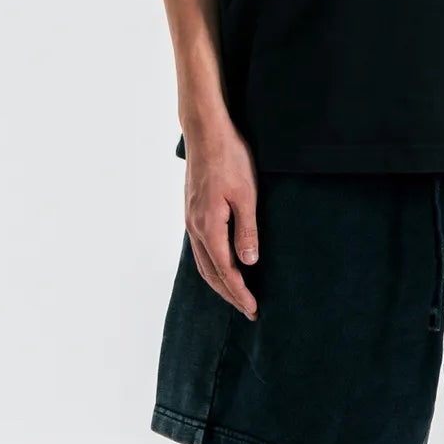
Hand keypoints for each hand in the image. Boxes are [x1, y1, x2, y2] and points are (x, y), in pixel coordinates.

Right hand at [184, 122, 260, 317]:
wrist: (205, 133)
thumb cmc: (230, 159)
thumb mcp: (246, 195)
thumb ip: (246, 230)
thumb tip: (248, 263)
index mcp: (209, 226)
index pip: (225, 271)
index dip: (239, 293)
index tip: (252, 308)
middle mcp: (195, 227)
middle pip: (210, 273)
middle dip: (229, 294)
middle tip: (248, 310)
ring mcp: (191, 220)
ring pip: (202, 262)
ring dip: (219, 283)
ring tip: (236, 295)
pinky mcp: (192, 212)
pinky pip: (200, 249)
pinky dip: (211, 266)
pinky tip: (221, 267)